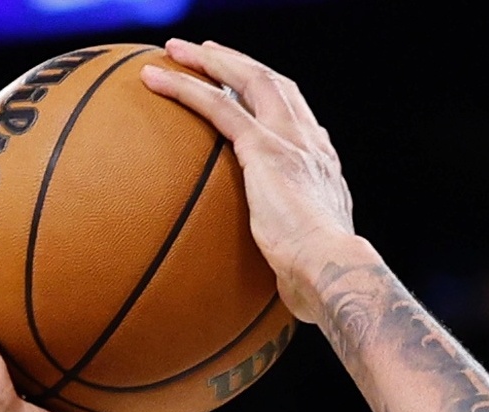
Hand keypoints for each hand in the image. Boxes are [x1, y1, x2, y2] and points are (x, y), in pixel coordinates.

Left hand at [141, 41, 358, 319]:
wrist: (332, 272)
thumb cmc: (320, 281)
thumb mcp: (304, 260)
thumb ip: (287, 253)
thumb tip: (276, 281)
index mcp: (321, 166)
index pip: (295, 116)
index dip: (270, 96)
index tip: (247, 88)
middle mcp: (309, 143)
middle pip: (273, 84)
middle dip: (238, 64)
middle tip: (206, 53)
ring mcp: (289, 141)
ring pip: (247, 81)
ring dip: (209, 62)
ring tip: (176, 52)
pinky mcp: (265, 150)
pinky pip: (219, 106)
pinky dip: (186, 88)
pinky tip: (156, 79)